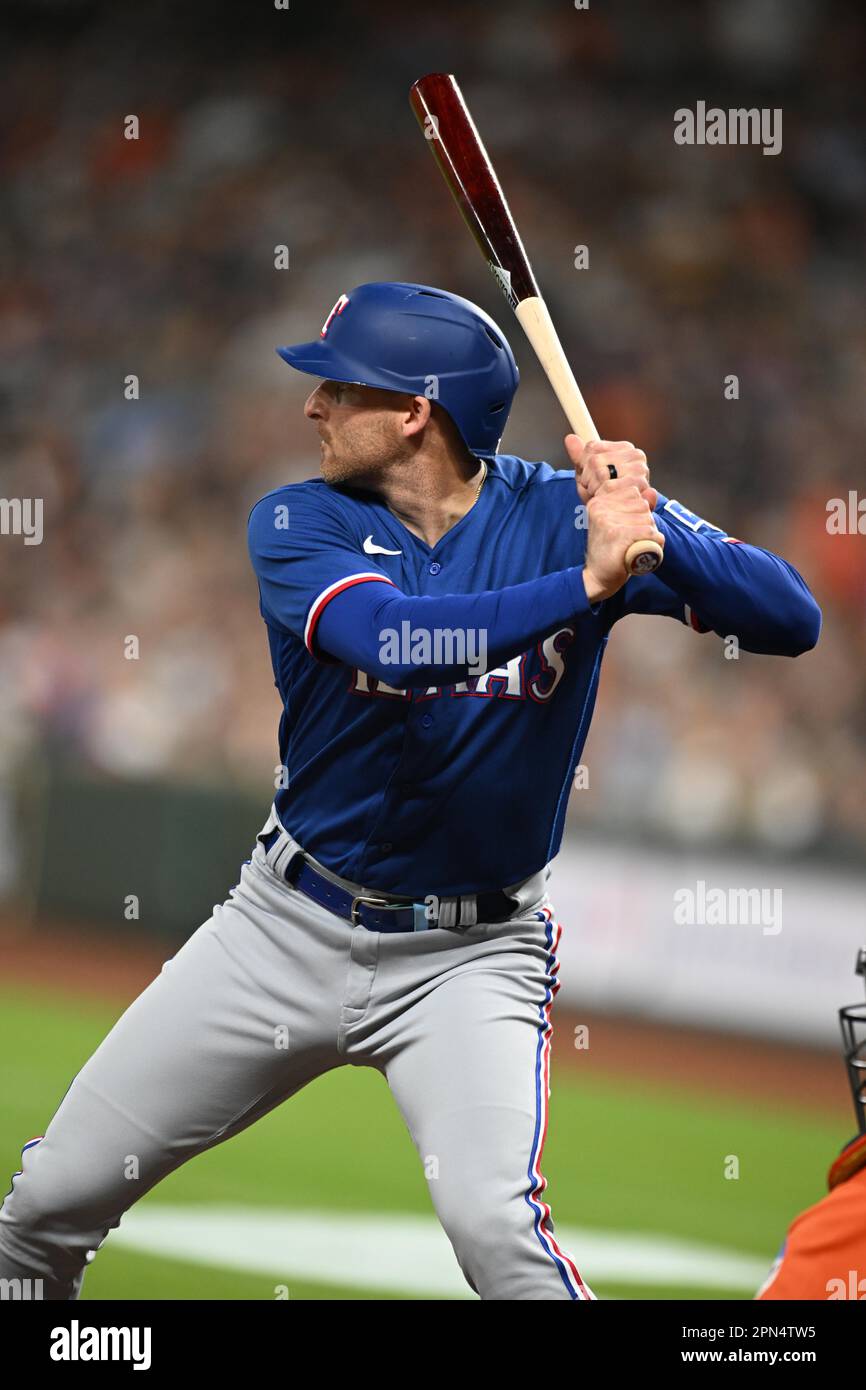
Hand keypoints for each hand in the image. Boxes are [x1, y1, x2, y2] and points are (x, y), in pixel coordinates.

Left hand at [565, 434, 656, 509]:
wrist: (616, 519)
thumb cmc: (602, 495)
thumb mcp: (586, 475)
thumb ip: (579, 457)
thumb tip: (569, 438)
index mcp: (624, 448)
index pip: (591, 448)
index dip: (583, 466)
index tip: (590, 477)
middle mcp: (636, 455)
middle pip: (595, 461)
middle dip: (588, 479)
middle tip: (596, 491)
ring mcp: (641, 470)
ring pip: (601, 474)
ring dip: (595, 490)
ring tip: (602, 496)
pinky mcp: (642, 487)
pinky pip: (609, 488)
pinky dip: (603, 497)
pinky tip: (609, 502)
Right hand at [580, 475, 664, 602]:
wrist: (597, 577)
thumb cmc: (610, 550)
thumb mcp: (621, 523)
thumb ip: (636, 505)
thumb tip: (652, 491)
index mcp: (599, 501)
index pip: (634, 492)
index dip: (638, 510)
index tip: (627, 526)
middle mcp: (600, 507)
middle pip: (642, 505)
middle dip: (645, 522)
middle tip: (632, 539)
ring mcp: (606, 520)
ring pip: (647, 518)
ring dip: (649, 534)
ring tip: (635, 546)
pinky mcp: (616, 534)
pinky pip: (648, 532)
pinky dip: (653, 543)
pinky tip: (643, 551)